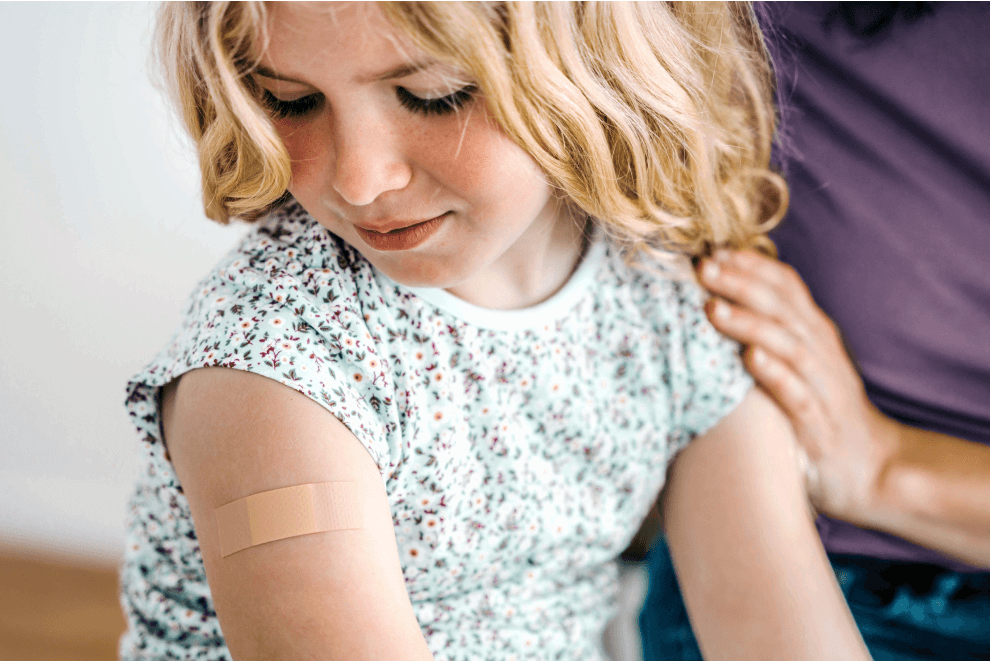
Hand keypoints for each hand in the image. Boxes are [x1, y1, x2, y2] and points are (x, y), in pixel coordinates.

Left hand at [696, 249, 901, 524]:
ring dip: (749, 324)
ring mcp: (822, 386)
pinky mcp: (820, 424)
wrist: (869, 465)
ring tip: (713, 309)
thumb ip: (770, 331)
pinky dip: (776, 374)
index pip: (785, 285)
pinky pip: (797, 394)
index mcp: (813, 332)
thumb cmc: (820, 408)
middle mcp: (821, 350)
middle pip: (781, 307)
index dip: (751, 265)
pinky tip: (751, 359)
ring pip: (787, 344)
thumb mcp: (798, 362)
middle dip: (741, 284)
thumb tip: (720, 299)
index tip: (714, 250)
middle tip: (703, 268)